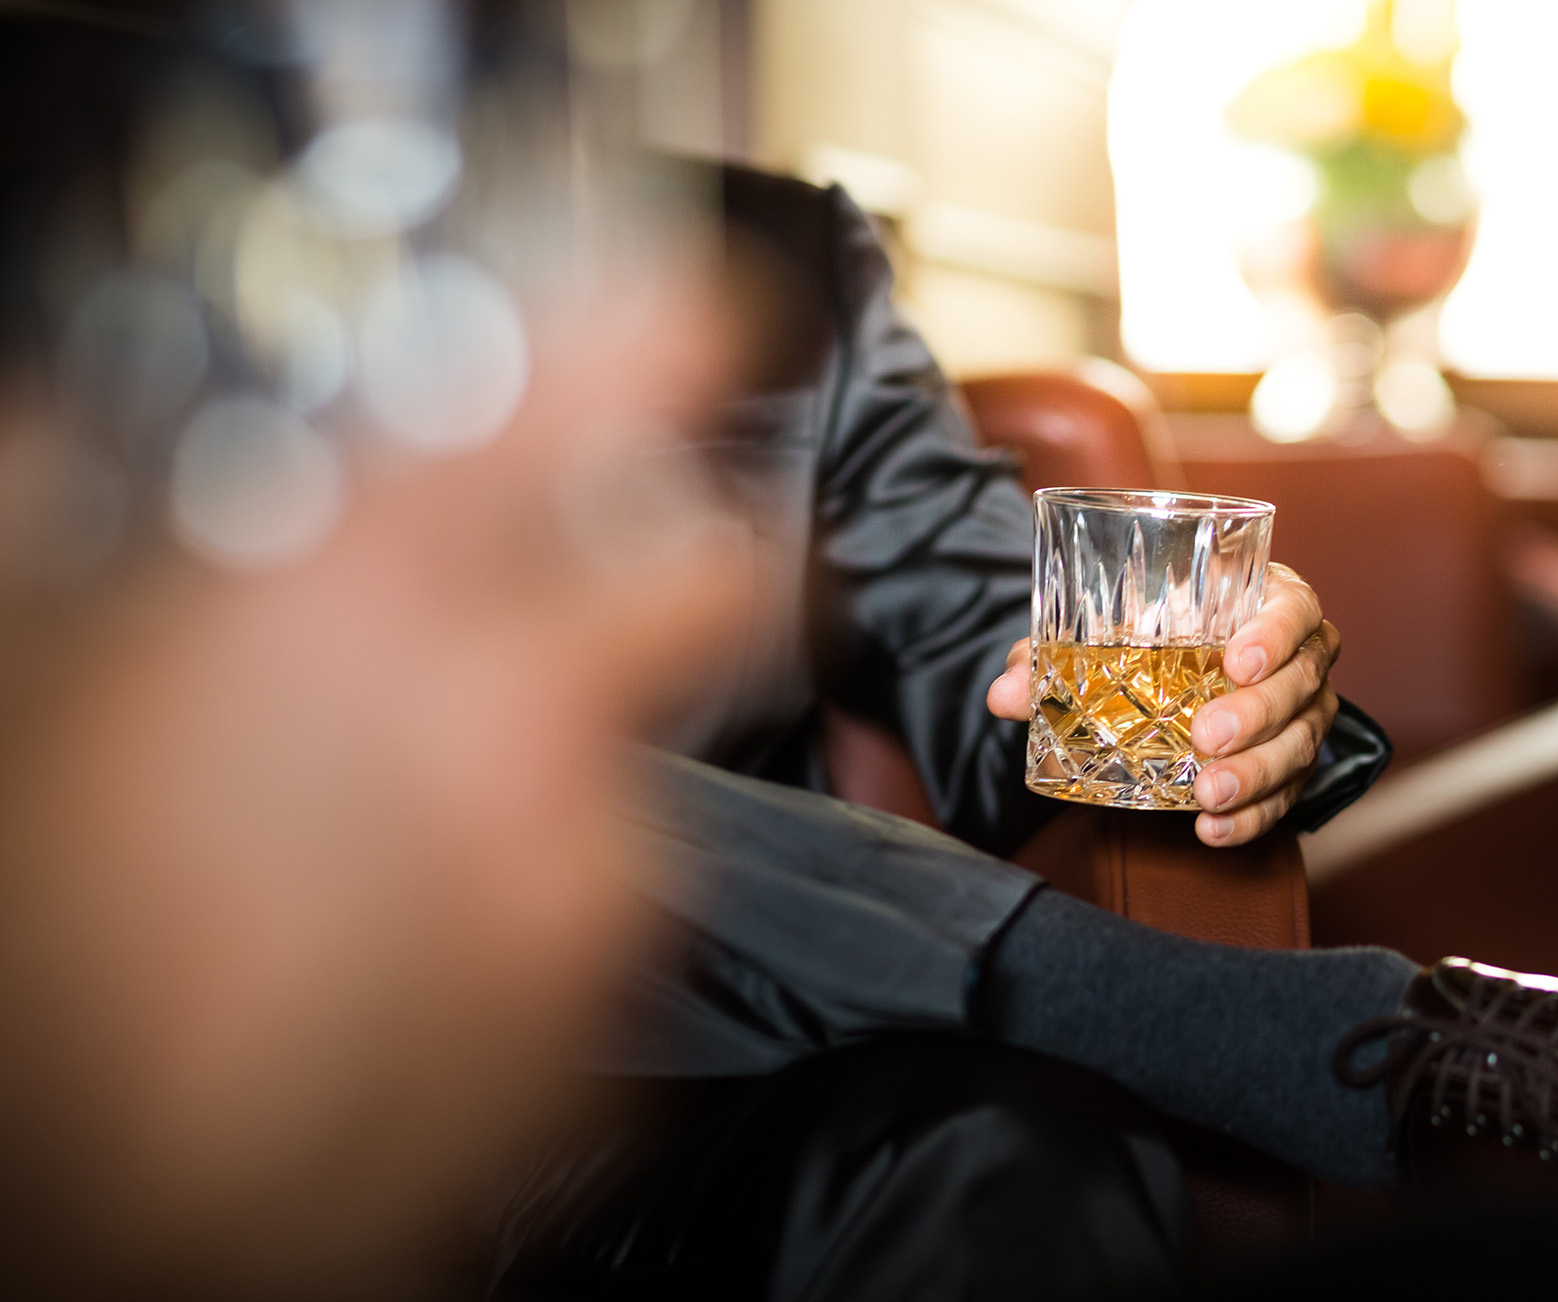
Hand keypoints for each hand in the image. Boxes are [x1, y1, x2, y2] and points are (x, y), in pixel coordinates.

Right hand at [0, 255, 740, 1291]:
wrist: (83, 1221)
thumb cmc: (33, 949)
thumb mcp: (26, 676)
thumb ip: (74, 522)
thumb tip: (56, 434)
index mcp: (366, 597)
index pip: (602, 383)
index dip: (678, 325)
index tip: (706, 315)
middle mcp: (512, 726)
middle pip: (718, 584)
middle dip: (689, 565)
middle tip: (610, 578)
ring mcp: (571, 889)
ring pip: (638, 781)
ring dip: (558, 782)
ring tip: (403, 838)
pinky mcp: (588, 1030)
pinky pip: (594, 929)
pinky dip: (531, 919)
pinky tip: (401, 951)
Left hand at [987, 563, 1340, 846]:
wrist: (1177, 672)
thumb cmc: (1152, 635)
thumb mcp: (1106, 635)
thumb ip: (1055, 658)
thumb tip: (1005, 694)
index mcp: (1265, 602)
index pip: (1296, 608)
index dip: (1275, 632)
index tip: (1238, 660)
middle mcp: (1299, 656)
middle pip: (1301, 683)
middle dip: (1257, 714)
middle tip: (1205, 736)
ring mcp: (1304, 712)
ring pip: (1300, 744)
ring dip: (1256, 774)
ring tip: (1208, 795)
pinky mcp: (1294, 764)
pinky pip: (1287, 794)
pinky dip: (1254, 816)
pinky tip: (1214, 829)